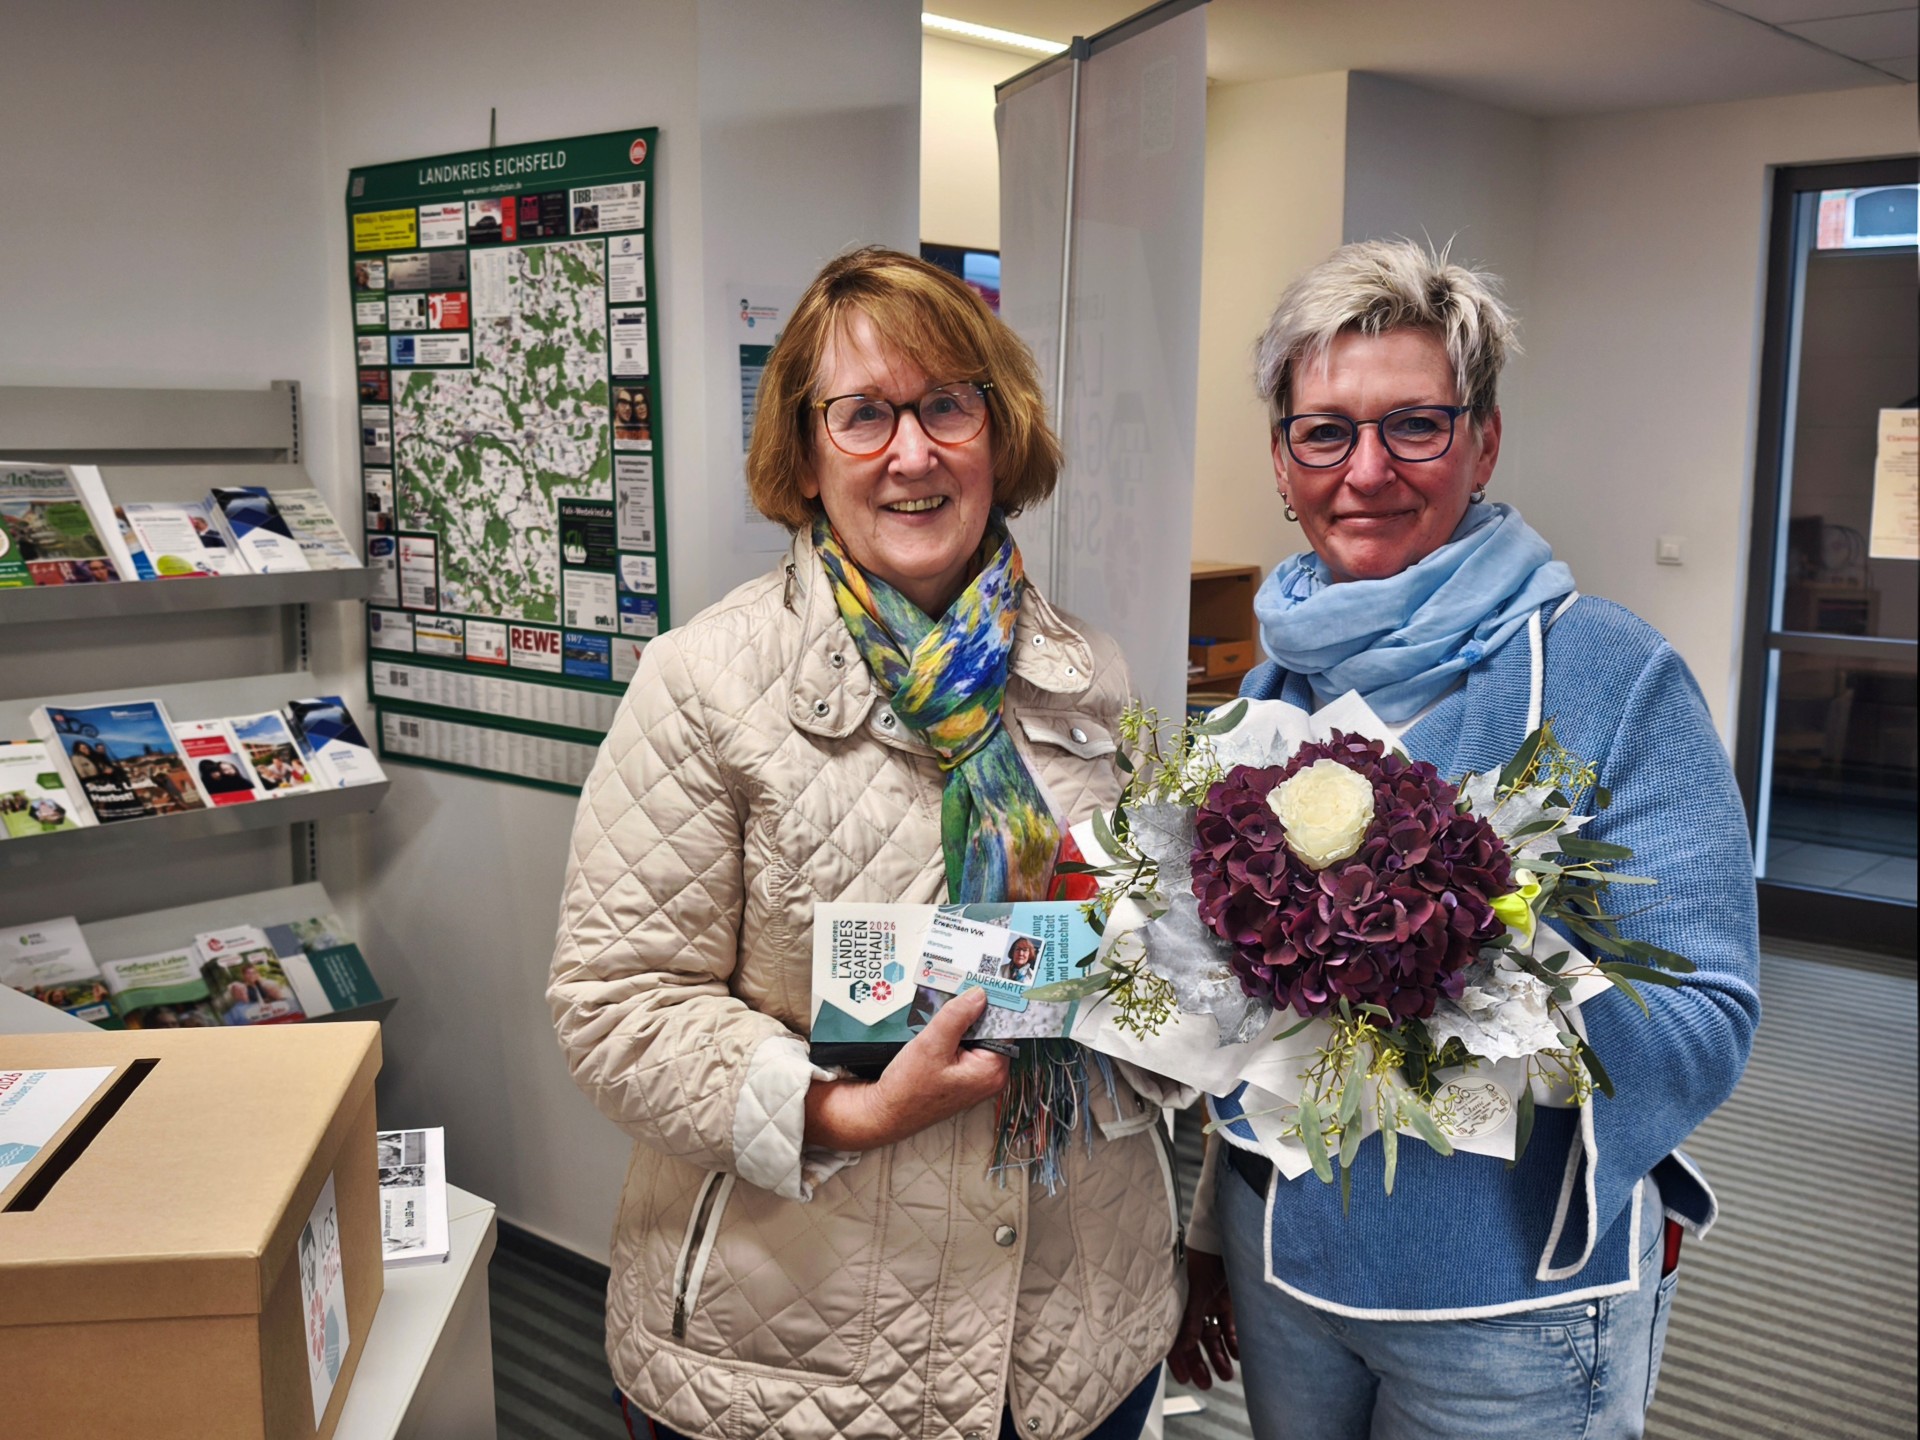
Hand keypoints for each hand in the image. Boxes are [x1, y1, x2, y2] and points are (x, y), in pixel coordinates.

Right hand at [805, 987, 1009, 1150]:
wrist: (886, 1113)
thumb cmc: (908, 1088)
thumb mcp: (932, 1044)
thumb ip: (957, 1017)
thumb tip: (979, 994)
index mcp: (992, 1070)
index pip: (1003, 1025)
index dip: (993, 1002)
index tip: (987, 981)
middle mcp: (990, 1076)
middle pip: (990, 1029)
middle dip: (973, 1011)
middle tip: (959, 989)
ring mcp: (977, 1077)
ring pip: (976, 1036)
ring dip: (960, 1022)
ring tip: (944, 1010)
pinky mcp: (963, 1076)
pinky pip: (965, 1046)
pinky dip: (953, 1034)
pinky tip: (938, 1029)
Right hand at [1167, 1248, 1236, 1390]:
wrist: (1226, 1235)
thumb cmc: (1204, 1256)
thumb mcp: (1195, 1290)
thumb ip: (1190, 1318)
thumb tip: (1182, 1346)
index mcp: (1178, 1301)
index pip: (1174, 1336)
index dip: (1179, 1359)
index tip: (1185, 1379)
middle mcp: (1193, 1305)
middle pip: (1195, 1341)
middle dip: (1201, 1364)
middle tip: (1207, 1383)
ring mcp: (1212, 1302)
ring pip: (1214, 1337)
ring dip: (1219, 1357)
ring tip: (1227, 1374)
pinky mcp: (1229, 1299)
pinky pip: (1231, 1326)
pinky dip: (1235, 1341)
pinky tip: (1240, 1354)